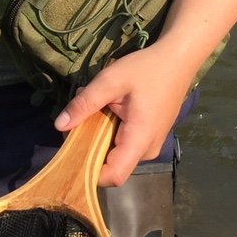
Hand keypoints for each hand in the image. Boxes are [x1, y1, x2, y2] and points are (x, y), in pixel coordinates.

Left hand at [54, 44, 192, 186]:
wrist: (177, 60)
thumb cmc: (146, 69)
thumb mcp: (110, 81)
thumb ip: (84, 104)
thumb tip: (59, 126)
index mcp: (140, 139)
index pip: (114, 176)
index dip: (89, 174)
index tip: (69, 158)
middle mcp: (148, 150)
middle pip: (112, 166)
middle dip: (89, 151)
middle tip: (75, 125)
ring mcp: (151, 144)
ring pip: (117, 154)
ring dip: (99, 139)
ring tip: (91, 113)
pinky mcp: (150, 137)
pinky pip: (125, 145)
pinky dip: (110, 133)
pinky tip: (106, 111)